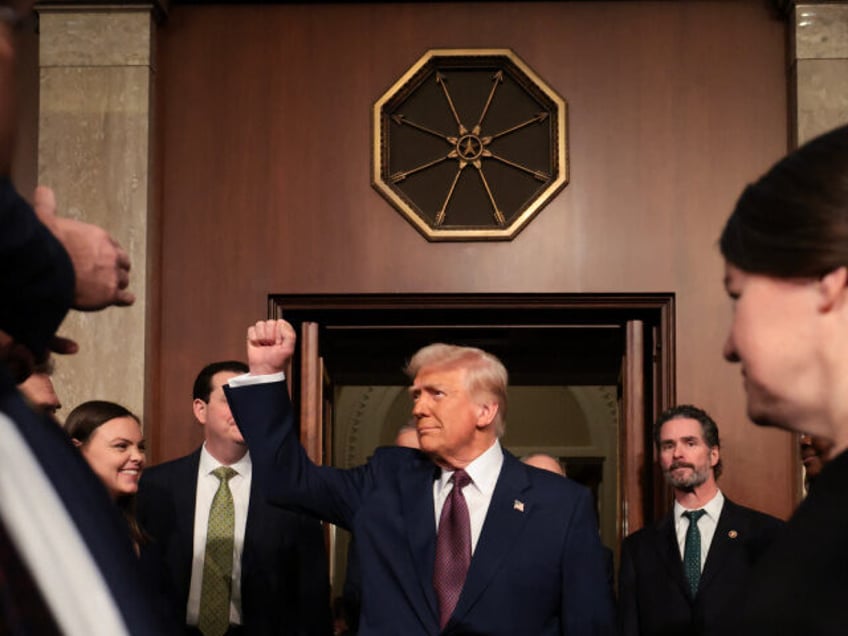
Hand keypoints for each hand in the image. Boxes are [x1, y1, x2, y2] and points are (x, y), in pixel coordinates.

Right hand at [33, 186, 134, 309]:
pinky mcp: (110, 294)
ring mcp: (112, 275)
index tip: (106, 254)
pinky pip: (124, 298)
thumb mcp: (47, 218)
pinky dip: (125, 299)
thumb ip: (48, 205)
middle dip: (118, 267)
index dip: (109, 251)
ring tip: (115, 286)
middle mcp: (111, 255)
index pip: (112, 244)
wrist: (50, 267)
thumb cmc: (49, 243)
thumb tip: (43, 191)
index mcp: (99, 237)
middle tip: (112, 271)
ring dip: (119, 283)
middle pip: (122, 262)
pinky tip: (126, 300)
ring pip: (123, 280)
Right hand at [247, 319, 295, 375]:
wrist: (264, 370)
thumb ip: (290, 335)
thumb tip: (281, 322)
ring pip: (260, 324)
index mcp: (284, 331)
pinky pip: (251, 329)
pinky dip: (253, 338)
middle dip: (270, 335)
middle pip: (270, 322)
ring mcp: (263, 331)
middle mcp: (274, 329)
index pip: (281, 323)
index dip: (279, 333)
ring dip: (261, 337)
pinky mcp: (253, 335)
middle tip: (271, 345)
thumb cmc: (277, 360)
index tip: (279, 343)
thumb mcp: (288, 349)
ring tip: (264, 345)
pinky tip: (257, 344)